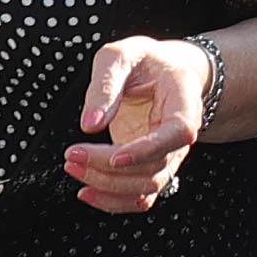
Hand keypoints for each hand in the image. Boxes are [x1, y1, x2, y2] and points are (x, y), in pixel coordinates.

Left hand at [67, 37, 205, 211]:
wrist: (165, 73)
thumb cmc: (147, 62)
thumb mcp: (122, 55)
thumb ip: (106, 84)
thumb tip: (91, 122)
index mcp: (183, 104)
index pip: (176, 134)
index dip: (147, 150)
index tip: (114, 156)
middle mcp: (179, 137)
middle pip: (153, 167)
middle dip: (108, 168)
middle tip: (72, 154)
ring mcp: (167, 156)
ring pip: (145, 188)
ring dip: (106, 186)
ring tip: (73, 166)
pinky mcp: (151, 168)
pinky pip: (139, 197)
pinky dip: (113, 202)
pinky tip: (87, 192)